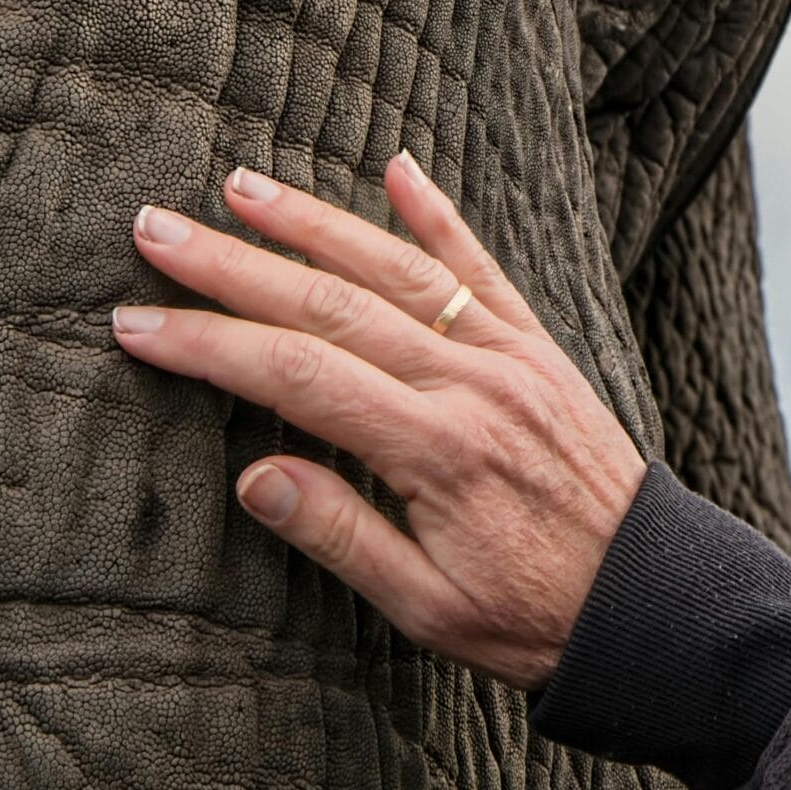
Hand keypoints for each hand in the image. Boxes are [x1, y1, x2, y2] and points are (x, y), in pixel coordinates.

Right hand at [111, 152, 645, 690]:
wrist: (653, 606)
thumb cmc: (533, 621)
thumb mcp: (427, 609)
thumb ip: (340, 536)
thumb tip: (251, 476)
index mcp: (437, 451)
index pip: (297, 377)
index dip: (209, 346)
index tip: (138, 324)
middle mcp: (473, 386)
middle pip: (329, 306)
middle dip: (232, 266)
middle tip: (153, 231)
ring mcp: (510, 359)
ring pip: (397, 271)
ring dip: (314, 224)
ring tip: (239, 189)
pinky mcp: (541, 353)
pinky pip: (486, 270)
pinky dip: (440, 217)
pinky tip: (398, 168)